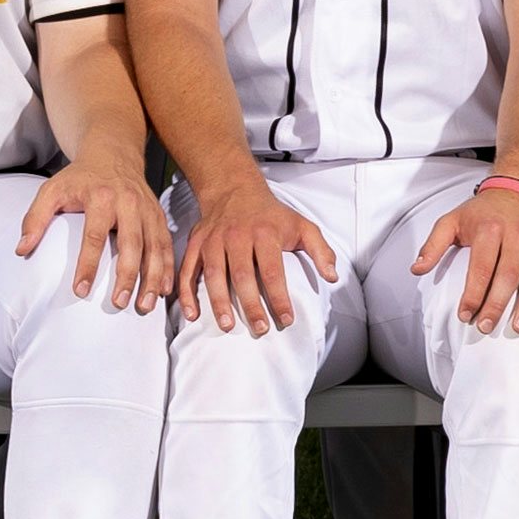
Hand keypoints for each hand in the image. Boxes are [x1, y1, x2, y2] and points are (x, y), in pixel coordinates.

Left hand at [16, 158, 171, 313]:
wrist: (113, 153)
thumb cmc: (80, 177)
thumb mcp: (52, 189)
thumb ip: (35, 218)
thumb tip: (21, 249)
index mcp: (100, 197)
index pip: (94, 236)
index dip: (87, 265)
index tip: (80, 290)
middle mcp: (128, 203)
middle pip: (131, 244)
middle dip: (127, 276)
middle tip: (119, 303)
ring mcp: (147, 210)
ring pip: (154, 247)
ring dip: (152, 278)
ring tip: (144, 305)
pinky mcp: (158, 216)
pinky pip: (166, 244)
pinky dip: (167, 268)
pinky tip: (164, 289)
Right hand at [176, 177, 343, 334]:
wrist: (234, 189)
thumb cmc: (271, 215)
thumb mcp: (302, 225)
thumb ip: (321, 250)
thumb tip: (332, 277)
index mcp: (264, 233)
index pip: (272, 270)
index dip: (279, 297)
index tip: (286, 320)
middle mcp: (236, 236)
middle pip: (242, 275)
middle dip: (251, 305)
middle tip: (260, 329)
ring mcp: (213, 240)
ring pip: (213, 274)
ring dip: (219, 302)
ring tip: (228, 326)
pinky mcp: (196, 244)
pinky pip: (188, 270)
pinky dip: (186, 293)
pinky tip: (192, 314)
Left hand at [410, 174, 518, 332]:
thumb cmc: (483, 212)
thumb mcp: (452, 220)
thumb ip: (433, 245)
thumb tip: (417, 270)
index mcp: (490, 229)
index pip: (481, 268)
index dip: (473, 294)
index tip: (465, 315)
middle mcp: (518, 235)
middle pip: (508, 276)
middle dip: (496, 305)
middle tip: (486, 327)